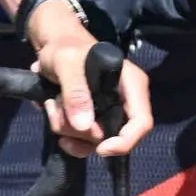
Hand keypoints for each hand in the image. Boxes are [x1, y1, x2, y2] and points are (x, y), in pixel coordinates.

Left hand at [30, 12, 151, 161]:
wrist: (52, 47)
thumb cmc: (65, 47)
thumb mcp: (67, 62)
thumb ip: (76, 90)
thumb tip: (84, 126)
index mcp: (132, 86)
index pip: (142, 123)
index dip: (125, 141)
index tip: (100, 148)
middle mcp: (125, 103)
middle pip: (113, 137)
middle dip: (80, 131)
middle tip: (57, 108)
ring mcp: (109, 114)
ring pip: (93, 141)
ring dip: (67, 129)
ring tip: (52, 104)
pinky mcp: (93, 121)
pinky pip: (83, 142)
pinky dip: (65, 134)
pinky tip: (53, 114)